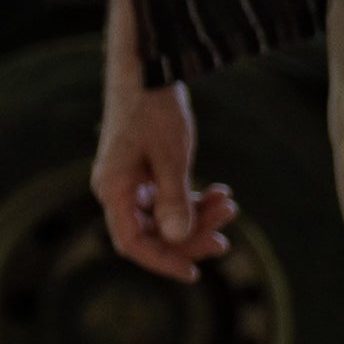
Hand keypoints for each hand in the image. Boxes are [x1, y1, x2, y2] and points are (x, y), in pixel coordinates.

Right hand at [94, 80, 235, 281]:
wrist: (148, 70)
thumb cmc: (154, 109)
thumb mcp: (171, 156)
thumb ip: (173, 199)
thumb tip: (178, 237)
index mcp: (114, 190)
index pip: (133, 243)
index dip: (163, 261)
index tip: (194, 273)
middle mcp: (118, 190)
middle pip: (153, 233)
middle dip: (191, 236)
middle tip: (227, 238)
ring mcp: (131, 181)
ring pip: (165, 216)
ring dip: (198, 216)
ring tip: (230, 204)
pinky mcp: (145, 171)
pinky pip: (169, 198)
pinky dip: (194, 199)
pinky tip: (220, 192)